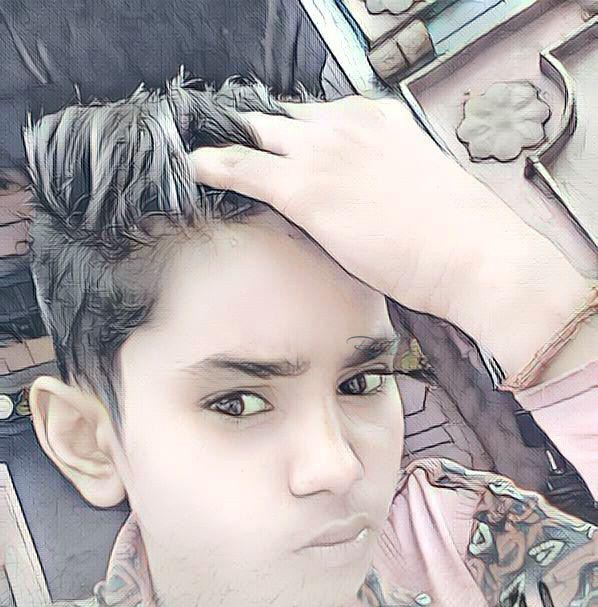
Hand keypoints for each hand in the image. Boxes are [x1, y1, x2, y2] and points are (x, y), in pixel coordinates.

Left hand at [189, 94, 589, 380]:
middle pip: (282, 119)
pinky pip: (241, 167)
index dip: (291, 136)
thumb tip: (369, 209)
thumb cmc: (456, 239)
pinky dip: (211, 165)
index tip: (274, 148)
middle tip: (226, 147)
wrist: (471, 254)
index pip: (319, 117)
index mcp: (379, 119)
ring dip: (229, 146)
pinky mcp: (304, 186)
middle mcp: (347, 123)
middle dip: (255, 134)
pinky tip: (190, 168)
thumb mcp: (419, 193)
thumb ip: (385, 186)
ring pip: (256, 135)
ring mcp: (322, 150)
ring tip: (199, 158)